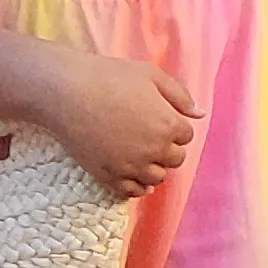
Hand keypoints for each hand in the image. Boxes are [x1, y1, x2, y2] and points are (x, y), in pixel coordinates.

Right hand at [54, 51, 203, 196]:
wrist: (67, 92)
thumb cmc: (110, 77)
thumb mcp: (151, 75)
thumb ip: (180, 95)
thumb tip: (200, 114)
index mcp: (168, 125)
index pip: (186, 136)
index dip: (174, 126)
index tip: (158, 118)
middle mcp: (154, 150)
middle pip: (175, 159)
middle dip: (167, 148)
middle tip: (148, 134)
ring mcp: (131, 167)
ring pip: (156, 178)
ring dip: (153, 167)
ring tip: (139, 152)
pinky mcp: (109, 176)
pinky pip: (132, 191)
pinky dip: (137, 185)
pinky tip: (132, 174)